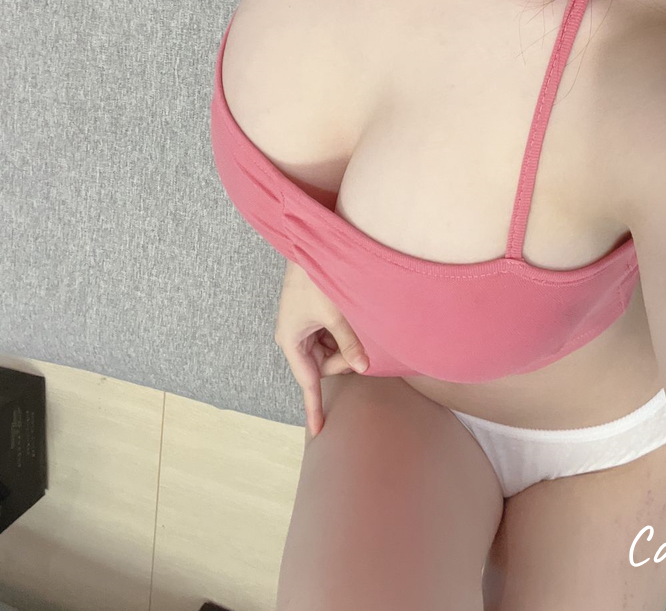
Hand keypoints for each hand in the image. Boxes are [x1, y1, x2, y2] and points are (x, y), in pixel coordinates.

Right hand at [274, 259, 368, 436]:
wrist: (307, 244)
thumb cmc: (315, 277)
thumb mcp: (335, 313)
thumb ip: (349, 342)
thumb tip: (364, 368)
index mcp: (291, 340)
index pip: (307, 382)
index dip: (314, 407)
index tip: (318, 432)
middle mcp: (294, 337)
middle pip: (321, 365)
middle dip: (342, 360)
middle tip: (360, 346)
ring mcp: (302, 327)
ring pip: (327, 350)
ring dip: (343, 344)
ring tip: (354, 324)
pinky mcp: (311, 316)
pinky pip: (328, 336)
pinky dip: (341, 333)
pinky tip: (351, 320)